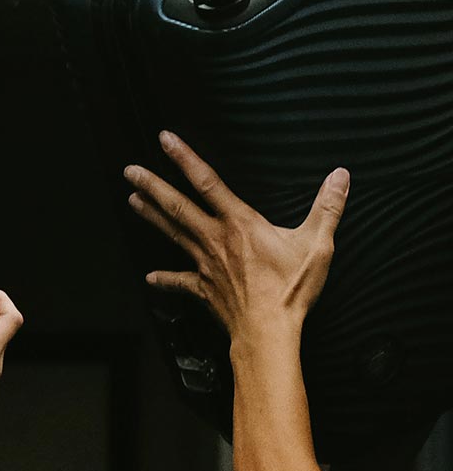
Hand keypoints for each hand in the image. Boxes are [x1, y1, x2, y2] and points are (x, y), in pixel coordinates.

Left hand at [124, 131, 348, 342]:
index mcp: (240, 223)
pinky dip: (165, 279)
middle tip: (129, 170)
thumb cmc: (290, 289)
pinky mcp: (203, 288)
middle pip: (177, 206)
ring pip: (172, 233)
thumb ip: (327, 207)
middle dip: (152, 185)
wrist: (268, 331)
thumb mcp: (317, 244)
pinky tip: (150, 277)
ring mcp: (205, 263)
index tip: (165, 139)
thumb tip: (341, 176)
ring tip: (132, 200)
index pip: (207, 182)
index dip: (184, 158)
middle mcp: (215, 239)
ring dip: (151, 216)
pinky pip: (180, 281)